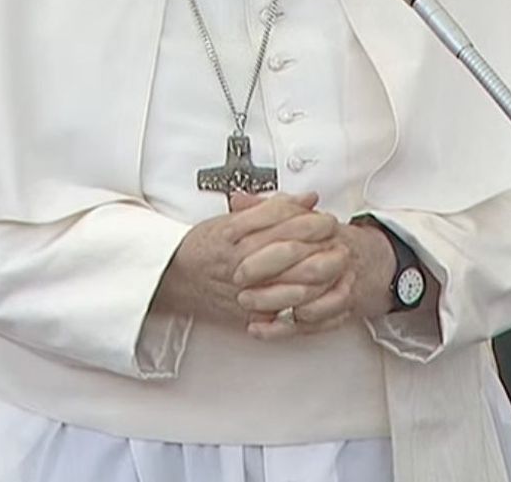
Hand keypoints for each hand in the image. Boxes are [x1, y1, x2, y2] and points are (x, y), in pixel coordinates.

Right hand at [152, 192, 336, 326]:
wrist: (175, 277)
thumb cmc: (203, 247)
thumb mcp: (233, 217)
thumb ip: (273, 207)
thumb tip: (307, 199)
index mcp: (238, 235)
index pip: (283, 220)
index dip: (310, 217)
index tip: (324, 216)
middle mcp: (243, 262)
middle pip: (294, 249)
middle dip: (321, 242)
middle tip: (335, 236)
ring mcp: (247, 290)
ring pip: (295, 281)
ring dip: (322, 271)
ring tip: (336, 261)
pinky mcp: (251, 312)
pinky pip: (287, 308)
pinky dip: (309, 299)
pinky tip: (322, 289)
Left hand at [236, 213, 397, 340]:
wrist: (370, 261)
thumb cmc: (327, 241)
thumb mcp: (299, 217)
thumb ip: (268, 208)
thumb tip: (238, 200)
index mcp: (324, 227)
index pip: (291, 223)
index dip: (257, 230)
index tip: (230, 238)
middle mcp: (335, 253)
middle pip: (302, 261)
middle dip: (266, 269)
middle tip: (238, 276)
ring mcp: (341, 282)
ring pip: (309, 296)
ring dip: (274, 301)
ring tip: (247, 303)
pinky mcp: (341, 309)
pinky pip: (314, 324)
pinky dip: (285, 327)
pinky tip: (263, 326)